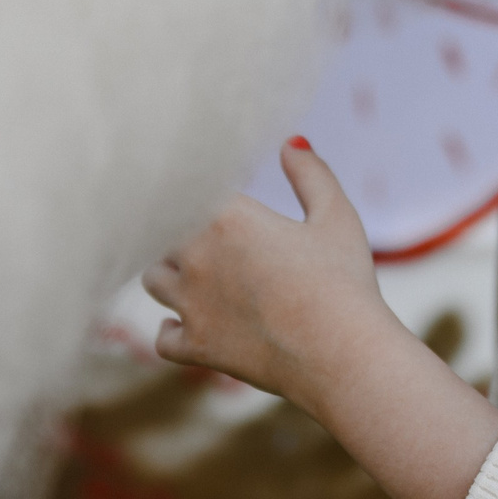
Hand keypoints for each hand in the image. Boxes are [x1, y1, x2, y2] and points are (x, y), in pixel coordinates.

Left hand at [145, 139, 405, 413]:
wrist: (342, 355)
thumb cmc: (344, 282)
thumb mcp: (335, 217)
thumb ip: (310, 174)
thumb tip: (290, 143)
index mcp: (227, 217)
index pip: (188, 188)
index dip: (196, 188)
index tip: (206, 189)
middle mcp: (197, 257)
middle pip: (161, 230)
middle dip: (179, 228)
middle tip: (199, 228)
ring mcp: (191, 305)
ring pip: (154, 279)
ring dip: (170, 273)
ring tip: (194, 272)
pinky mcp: (197, 347)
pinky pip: (163, 337)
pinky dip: (172, 330)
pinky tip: (185, 324)